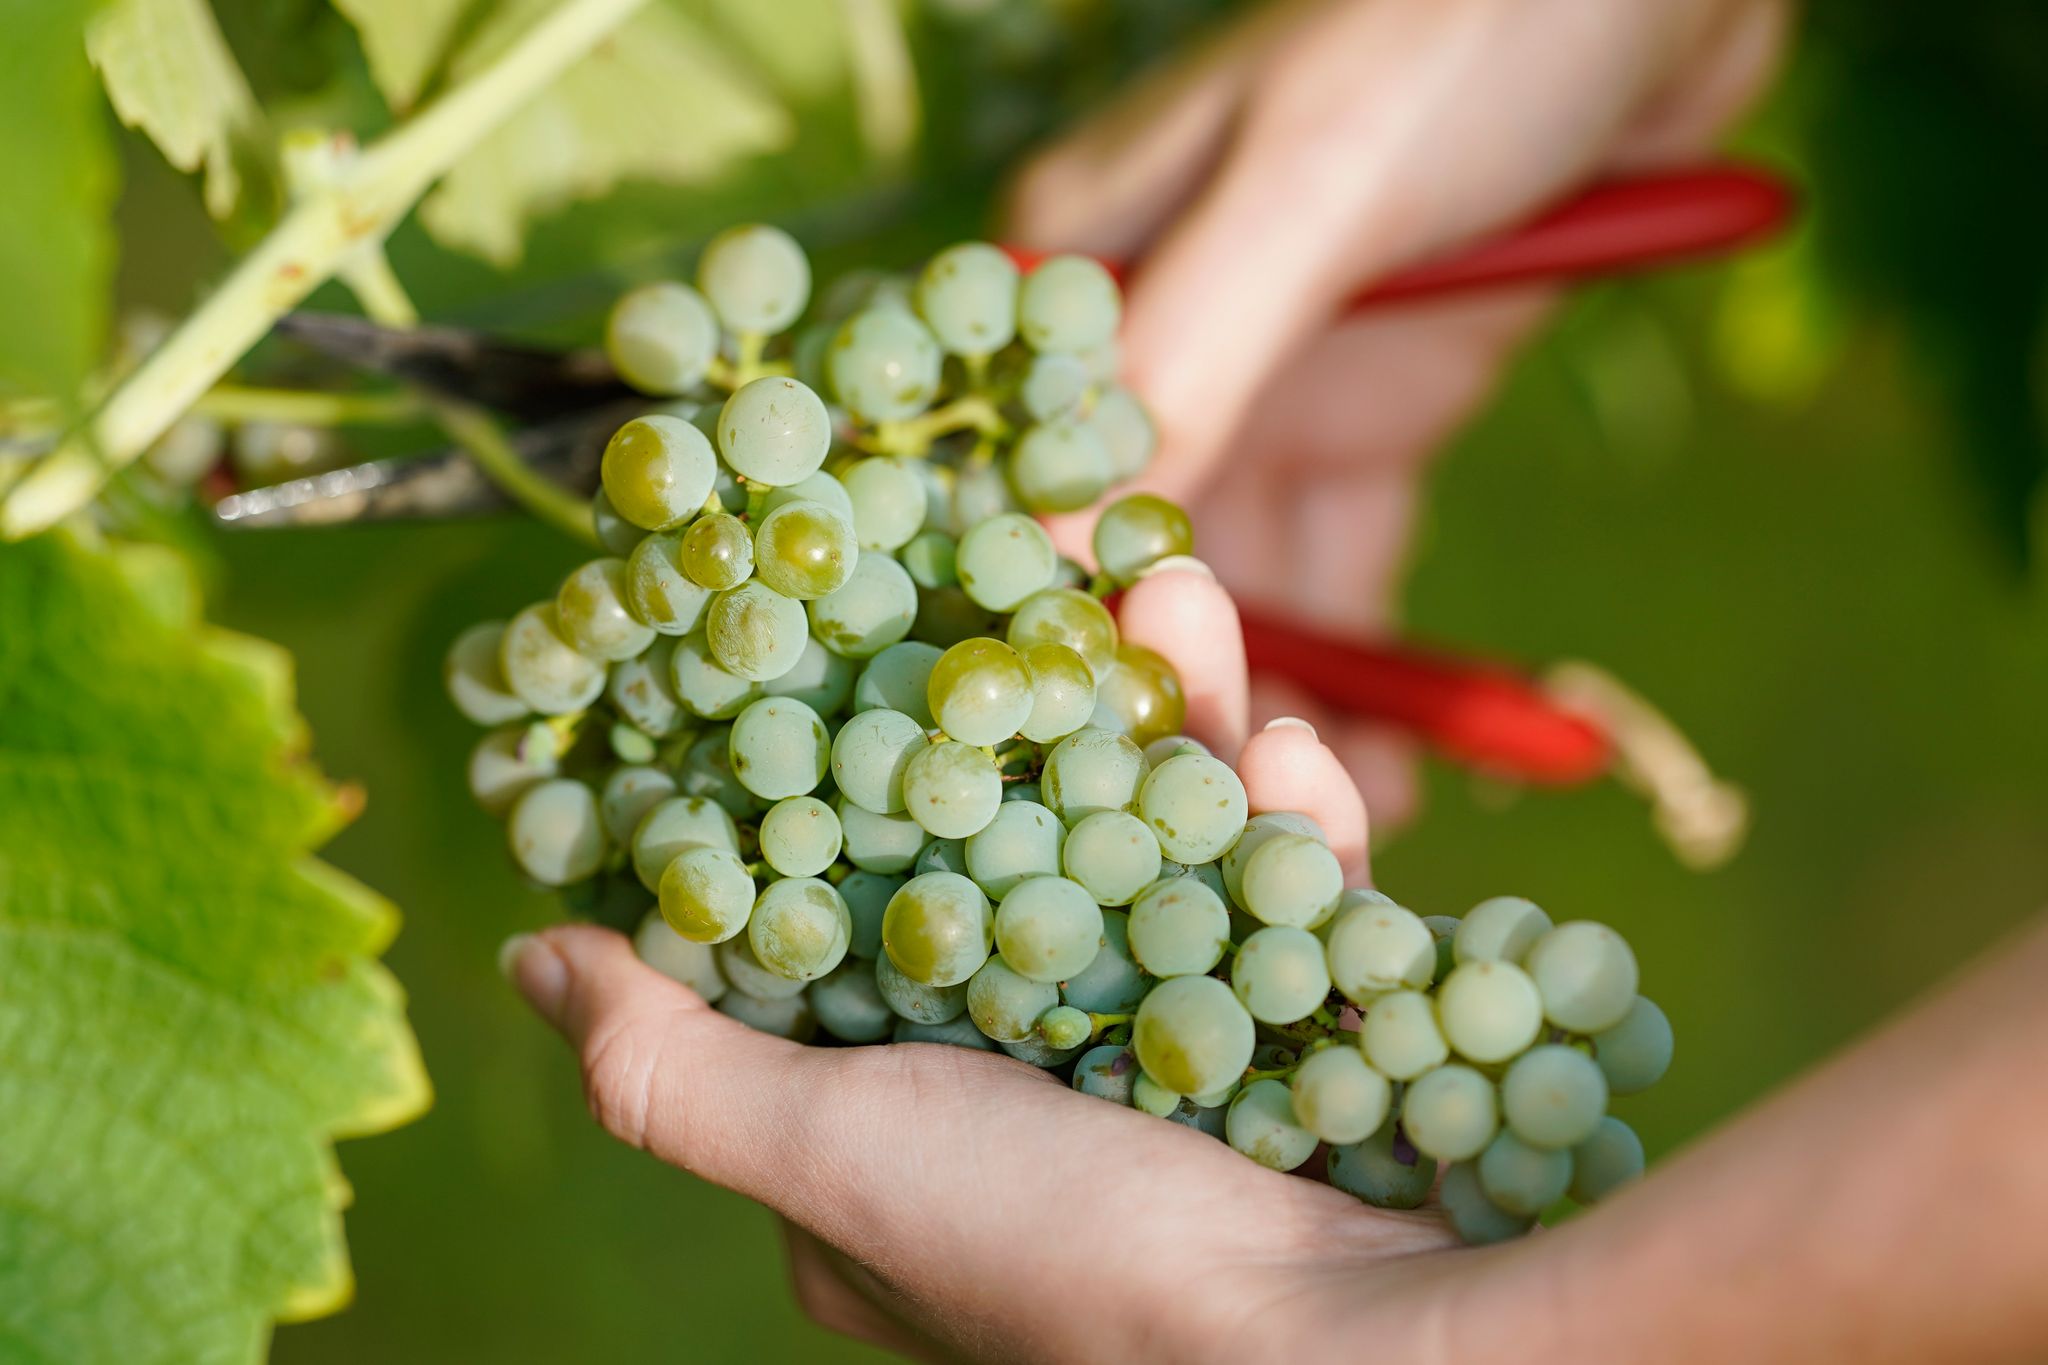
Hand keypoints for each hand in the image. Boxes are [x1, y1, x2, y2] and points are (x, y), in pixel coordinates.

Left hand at [502, 568, 1507, 1362]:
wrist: (1352, 1358)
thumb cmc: (1061, 1264)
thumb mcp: (828, 1157)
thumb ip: (671, 1067)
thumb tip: (529, 958)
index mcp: (894, 1129)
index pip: (850, 919)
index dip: (853, 782)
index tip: (863, 649)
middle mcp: (1026, 1089)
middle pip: (1021, 848)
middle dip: (1038, 716)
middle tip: (1049, 585)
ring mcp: (1172, 1057)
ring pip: (1158, 844)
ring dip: (1176, 718)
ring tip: (1180, 596)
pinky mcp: (1301, 1039)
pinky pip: (1283, 901)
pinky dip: (1287, 822)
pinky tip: (1290, 753)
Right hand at [1007, 0, 1785, 813]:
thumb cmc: (1460, 35)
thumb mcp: (1311, 189)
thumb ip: (1189, 356)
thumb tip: (1048, 547)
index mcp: (1083, 270)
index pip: (1025, 475)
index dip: (1049, 619)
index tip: (1093, 761)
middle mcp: (1156, 347)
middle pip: (1136, 557)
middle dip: (1182, 691)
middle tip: (1231, 836)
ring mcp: (1268, 390)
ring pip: (1249, 586)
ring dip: (1285, 709)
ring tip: (1325, 848)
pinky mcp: (1372, 419)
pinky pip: (1354, 570)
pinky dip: (1374, 672)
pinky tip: (1399, 775)